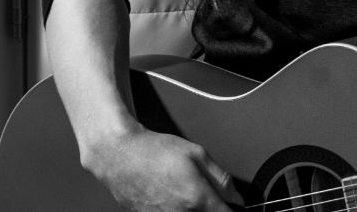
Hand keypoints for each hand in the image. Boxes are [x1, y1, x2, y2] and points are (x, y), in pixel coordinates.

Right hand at [80, 124, 243, 211]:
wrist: (120, 155)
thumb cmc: (154, 150)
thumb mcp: (196, 153)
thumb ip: (220, 177)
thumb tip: (236, 195)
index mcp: (196, 198)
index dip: (232, 209)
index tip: (234, 205)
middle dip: (210, 205)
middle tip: (202, 188)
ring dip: (192, 207)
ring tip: (180, 188)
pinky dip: (175, 208)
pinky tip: (168, 193)